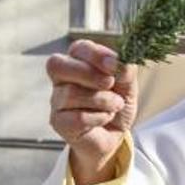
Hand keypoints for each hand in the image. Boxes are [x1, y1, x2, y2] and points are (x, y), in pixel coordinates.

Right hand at [47, 39, 137, 184]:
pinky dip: (98, 117)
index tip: (113, 65)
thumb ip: (125, 71)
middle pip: (58, 65)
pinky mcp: (58, 121)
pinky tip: (104, 118)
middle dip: (87, 73)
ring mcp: (57, 100)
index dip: (95, 55)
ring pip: (71, 93)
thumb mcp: (128, 85)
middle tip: (110, 83)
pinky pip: (77, 117)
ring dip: (102, 100)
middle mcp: (62, 78)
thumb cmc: (115, 104)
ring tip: (116, 105)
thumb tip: (122, 64)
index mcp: (78, 61)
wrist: (114, 135)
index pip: (78, 49)